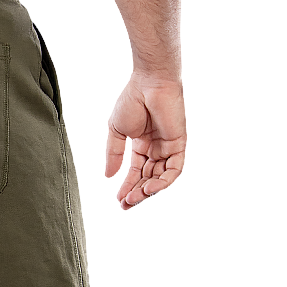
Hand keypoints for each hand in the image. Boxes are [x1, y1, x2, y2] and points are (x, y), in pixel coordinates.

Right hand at [103, 74, 183, 205]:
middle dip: (137, 189)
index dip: (126, 184)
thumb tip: (109, 181)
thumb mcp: (118, 136)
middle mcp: (154, 148)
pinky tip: (151, 186)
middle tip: (128, 200)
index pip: (134, 171)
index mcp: (139, 146)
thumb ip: (115, 158)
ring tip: (138, 195)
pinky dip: (164, 179)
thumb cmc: (132, 104)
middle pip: (146, 176)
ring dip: (149, 187)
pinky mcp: (177, 144)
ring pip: (159, 175)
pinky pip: (173, 167)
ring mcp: (166, 147)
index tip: (118, 197)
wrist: (148, 86)